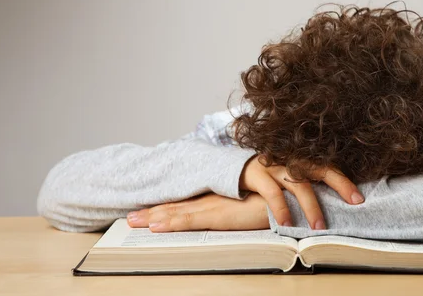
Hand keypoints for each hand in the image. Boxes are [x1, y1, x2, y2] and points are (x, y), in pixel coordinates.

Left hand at [126, 193, 268, 231]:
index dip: (167, 206)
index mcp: (220, 197)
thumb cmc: (278, 203)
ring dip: (154, 216)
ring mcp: (216, 206)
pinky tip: (155, 226)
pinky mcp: (222, 215)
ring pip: (179, 212)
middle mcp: (214, 199)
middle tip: (129, 217)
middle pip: (178, 206)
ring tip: (133, 221)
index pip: (188, 203)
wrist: (294, 198)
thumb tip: (238, 212)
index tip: (147, 210)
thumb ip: (243, 206)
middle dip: (152, 211)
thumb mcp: (256, 205)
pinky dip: (172, 222)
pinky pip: (192, 220)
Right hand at [239, 154, 363, 230]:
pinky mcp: (258, 175)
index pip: (329, 166)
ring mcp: (275, 166)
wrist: (236, 170)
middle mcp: (292, 159)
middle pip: (321, 168)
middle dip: (339, 184)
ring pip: (299, 184)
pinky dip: (281, 209)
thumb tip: (335, 203)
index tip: (359, 198)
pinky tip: (287, 223)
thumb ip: (308, 183)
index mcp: (302, 159)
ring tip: (319, 226)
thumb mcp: (290, 176)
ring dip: (311, 206)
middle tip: (354, 202)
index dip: (344, 181)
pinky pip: (272, 193)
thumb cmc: (271, 178)